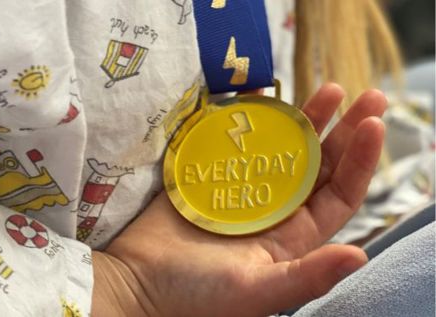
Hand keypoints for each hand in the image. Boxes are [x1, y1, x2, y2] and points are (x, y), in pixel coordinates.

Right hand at [92, 84, 386, 315]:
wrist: (139, 280)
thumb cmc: (196, 295)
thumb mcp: (257, 291)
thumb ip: (306, 276)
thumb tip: (360, 255)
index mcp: (294, 237)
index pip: (339, 194)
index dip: (361, 161)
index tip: (374, 125)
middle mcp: (276, 209)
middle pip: (320, 164)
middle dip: (345, 130)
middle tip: (367, 95)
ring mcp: (246, 188)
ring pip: (285, 148)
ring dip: (307, 119)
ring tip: (329, 90)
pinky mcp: (214, 173)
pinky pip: (241, 141)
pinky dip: (254, 119)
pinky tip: (267, 96)